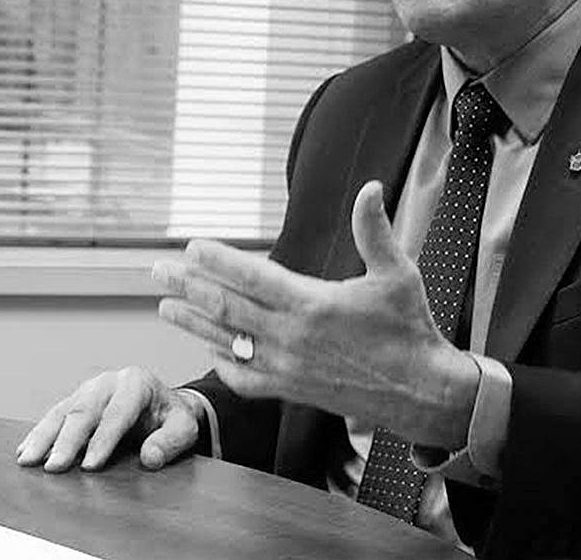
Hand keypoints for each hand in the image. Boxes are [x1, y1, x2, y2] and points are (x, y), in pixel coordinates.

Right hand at [16, 367, 203, 471]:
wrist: (163, 404)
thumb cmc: (171, 417)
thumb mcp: (184, 428)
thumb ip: (170, 441)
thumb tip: (150, 458)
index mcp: (136, 383)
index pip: (118, 412)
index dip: (103, 440)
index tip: (90, 466)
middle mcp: (108, 383)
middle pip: (84, 409)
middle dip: (67, 440)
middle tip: (54, 467)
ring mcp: (88, 390)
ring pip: (62, 411)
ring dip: (43, 437)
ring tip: (28, 460)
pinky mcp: (75, 401)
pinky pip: (54, 416)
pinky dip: (38, 434)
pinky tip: (25, 451)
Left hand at [153, 180, 478, 448]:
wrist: (421, 392)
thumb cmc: (409, 329)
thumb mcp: (397, 274)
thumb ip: (375, 231)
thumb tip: (371, 187)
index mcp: (313, 305)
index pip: (252, 278)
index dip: (218, 262)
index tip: (192, 247)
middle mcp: (292, 338)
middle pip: (228, 308)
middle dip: (189, 287)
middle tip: (159, 270)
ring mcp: (287, 367)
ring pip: (228, 342)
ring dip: (193, 323)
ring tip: (163, 307)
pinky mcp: (291, 390)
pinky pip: (245, 377)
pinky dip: (222, 362)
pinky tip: (208, 348)